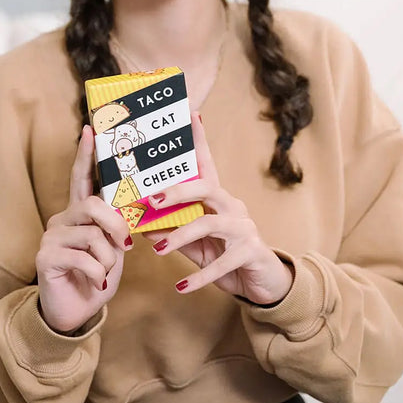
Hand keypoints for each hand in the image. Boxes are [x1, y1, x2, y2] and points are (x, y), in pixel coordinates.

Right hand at [36, 125, 132, 333]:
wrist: (76, 312)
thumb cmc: (97, 276)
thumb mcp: (114, 247)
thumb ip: (119, 225)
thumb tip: (136, 204)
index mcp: (79, 213)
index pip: (82, 177)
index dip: (86, 154)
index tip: (90, 129)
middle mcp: (62, 219)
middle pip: (93, 205)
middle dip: (116, 226)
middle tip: (125, 246)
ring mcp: (51, 237)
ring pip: (92, 234)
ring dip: (108, 258)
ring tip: (105, 273)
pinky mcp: (45, 257)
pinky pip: (83, 258)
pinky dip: (97, 274)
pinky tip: (95, 283)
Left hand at [145, 113, 293, 303]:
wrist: (262, 284)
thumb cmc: (225, 257)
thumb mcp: (195, 244)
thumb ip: (172, 231)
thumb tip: (139, 223)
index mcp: (218, 199)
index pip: (207, 164)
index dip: (200, 140)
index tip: (191, 114)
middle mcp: (232, 207)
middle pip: (207, 188)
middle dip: (178, 192)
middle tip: (152, 201)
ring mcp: (244, 228)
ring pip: (210, 223)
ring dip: (181, 235)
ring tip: (159, 250)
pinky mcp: (250, 252)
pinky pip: (222, 263)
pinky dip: (199, 276)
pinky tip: (181, 287)